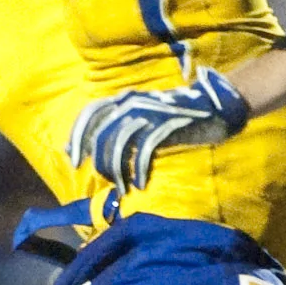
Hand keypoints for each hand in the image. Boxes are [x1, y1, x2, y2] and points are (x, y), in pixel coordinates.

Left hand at [68, 72, 248, 189]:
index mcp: (124, 98)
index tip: (73, 159)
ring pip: (122, 142)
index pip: (91, 113)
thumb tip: (84, 147)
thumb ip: (115, 128)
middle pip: (103, 130)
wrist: (212, 106)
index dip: (78, 136)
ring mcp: (151, 112)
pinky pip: (145, 149)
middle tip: (100, 179)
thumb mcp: (142, 118)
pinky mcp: (167, 125)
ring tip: (122, 186)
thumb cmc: (173, 116)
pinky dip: (138, 169)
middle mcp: (133, 101)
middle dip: (97, 158)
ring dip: (118, 169)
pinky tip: (139, 183)